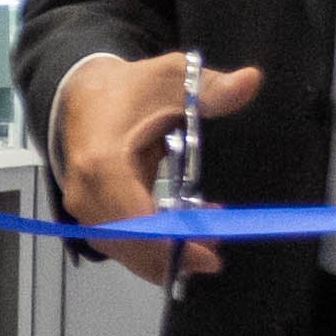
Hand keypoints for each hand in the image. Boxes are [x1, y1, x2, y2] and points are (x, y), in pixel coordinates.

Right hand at [52, 50, 263, 284]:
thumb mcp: (172, 80)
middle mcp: (86, 192)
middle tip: (215, 255)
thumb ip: (212, 88)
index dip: (171, 243)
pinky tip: (185, 235)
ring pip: (124, 249)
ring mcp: (84, 206)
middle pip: (130, 243)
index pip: (134, 219)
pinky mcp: (90, 214)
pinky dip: (153, 246)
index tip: (208, 254)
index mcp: (103, 162)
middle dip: (174, 254)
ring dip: (165, 254)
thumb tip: (250, 81)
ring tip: (207, 241)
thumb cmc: (131, 90)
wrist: (85, 93)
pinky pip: (121, 242)